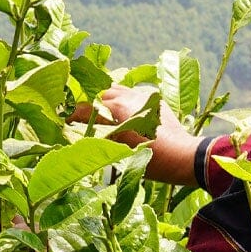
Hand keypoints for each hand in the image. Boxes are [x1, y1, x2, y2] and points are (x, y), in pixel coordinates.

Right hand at [78, 87, 200, 184]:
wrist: (184, 157)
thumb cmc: (153, 161)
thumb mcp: (122, 153)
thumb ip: (101, 140)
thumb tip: (82, 136)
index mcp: (118, 111)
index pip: (86, 108)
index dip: (73, 115)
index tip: (66, 122)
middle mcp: (129, 98)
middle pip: (100, 96)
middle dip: (90, 106)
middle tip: (83, 118)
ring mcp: (143, 97)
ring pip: (116, 90)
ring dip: (107, 100)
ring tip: (103, 113)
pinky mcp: (154, 99)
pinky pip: (133, 93)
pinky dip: (124, 100)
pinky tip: (124, 113)